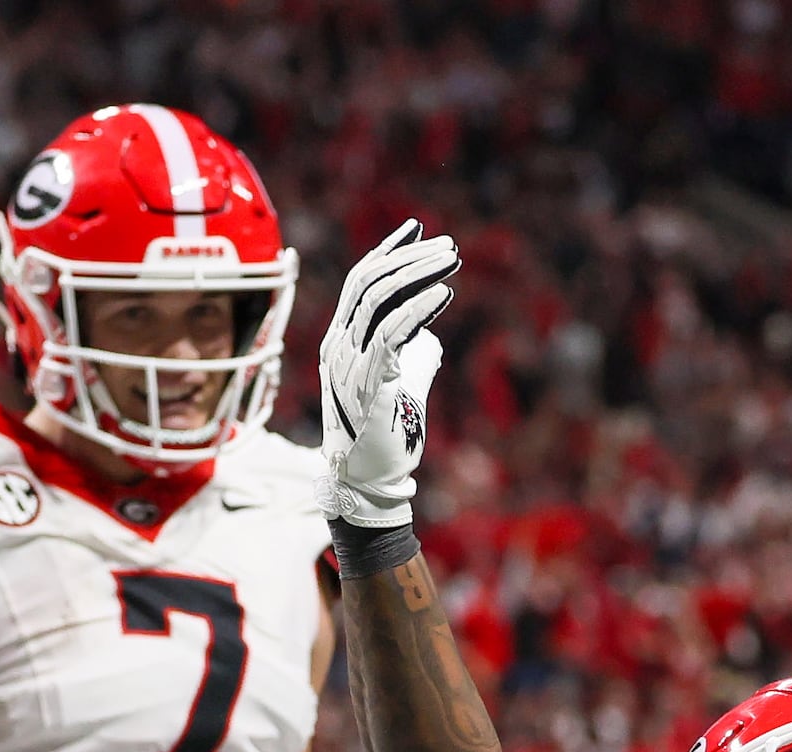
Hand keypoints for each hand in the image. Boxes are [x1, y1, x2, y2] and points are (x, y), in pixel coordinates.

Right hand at [317, 219, 457, 530]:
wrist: (371, 482)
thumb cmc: (388, 437)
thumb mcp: (400, 384)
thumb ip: (411, 354)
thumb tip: (430, 335)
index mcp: (340, 342)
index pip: (360, 282)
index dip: (389, 252)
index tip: (418, 229)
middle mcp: (338, 346)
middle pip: (370, 282)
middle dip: (411, 257)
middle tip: (449, 245)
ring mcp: (349, 363)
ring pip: (378, 300)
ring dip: (418, 274)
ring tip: (453, 261)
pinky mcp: (368, 382)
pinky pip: (390, 333)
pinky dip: (417, 308)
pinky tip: (442, 294)